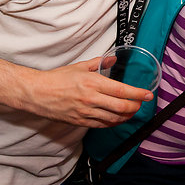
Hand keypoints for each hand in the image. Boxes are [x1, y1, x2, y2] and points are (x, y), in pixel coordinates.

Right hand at [14, 57, 153, 127]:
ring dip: (126, 117)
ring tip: (132, 112)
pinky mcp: (79, 121)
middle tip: (141, 104)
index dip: (138, 94)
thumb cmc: (57, 78)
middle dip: (135, 107)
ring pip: (113, 119)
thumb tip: (113, 59)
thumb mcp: (80, 66)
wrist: (36, 93)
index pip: (122, 90)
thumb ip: (99, 63)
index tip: (148, 95)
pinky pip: (101, 125)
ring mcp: (85, 112)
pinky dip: (112, 123)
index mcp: (93, 83)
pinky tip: (117, 119)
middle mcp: (91, 99)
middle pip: (121, 107)